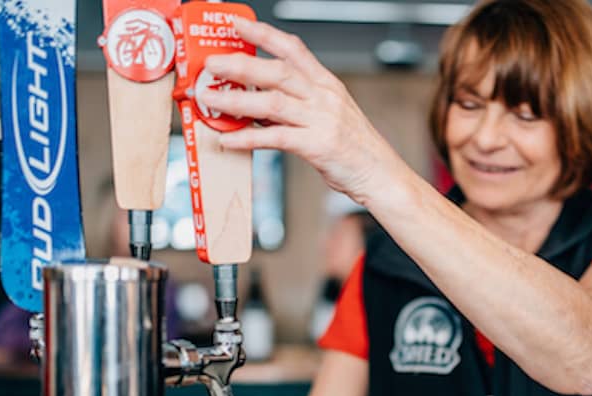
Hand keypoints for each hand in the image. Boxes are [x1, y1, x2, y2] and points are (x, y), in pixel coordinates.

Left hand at [200, 17, 403, 202]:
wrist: (381, 174)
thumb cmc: (355, 148)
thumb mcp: (330, 115)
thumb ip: (298, 105)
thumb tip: (258, 103)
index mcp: (327, 85)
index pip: (293, 49)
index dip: (264, 34)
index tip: (238, 25)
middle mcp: (324, 97)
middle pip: (277, 71)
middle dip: (240, 64)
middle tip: (212, 64)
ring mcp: (321, 120)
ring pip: (272, 102)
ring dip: (236, 99)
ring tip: (210, 98)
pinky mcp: (317, 146)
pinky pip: (276, 138)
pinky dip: (248, 138)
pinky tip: (229, 139)